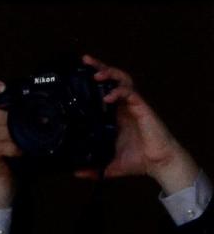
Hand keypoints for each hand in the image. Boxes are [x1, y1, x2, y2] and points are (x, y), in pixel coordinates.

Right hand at [0, 78, 19, 207]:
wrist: (1, 171)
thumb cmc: (13, 142)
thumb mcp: (18, 123)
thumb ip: (24, 113)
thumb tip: (48, 109)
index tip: (2, 87)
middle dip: (7, 118)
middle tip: (25, 121)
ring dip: (12, 135)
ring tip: (26, 137)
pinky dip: (11, 147)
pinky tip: (20, 149)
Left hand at [78, 55, 197, 192]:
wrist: (158, 164)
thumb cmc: (137, 160)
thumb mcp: (108, 165)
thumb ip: (92, 168)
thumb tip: (75, 172)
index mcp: (113, 115)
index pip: (101, 91)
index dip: (90, 81)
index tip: (75, 74)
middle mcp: (122, 106)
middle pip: (111, 79)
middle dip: (99, 67)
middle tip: (85, 60)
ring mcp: (133, 105)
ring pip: (122, 80)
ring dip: (110, 73)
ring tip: (96, 74)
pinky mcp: (143, 108)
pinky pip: (131, 93)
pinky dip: (119, 92)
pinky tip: (108, 96)